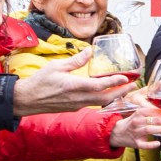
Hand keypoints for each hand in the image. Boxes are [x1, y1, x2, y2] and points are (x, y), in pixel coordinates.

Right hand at [13, 48, 135, 114]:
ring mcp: (77, 105)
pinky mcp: (74, 108)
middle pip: (105, 97)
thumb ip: (75, 60)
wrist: (28, 100)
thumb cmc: (40, 82)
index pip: (100, 85)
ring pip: (100, 102)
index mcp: (74, 86)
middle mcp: (78, 98)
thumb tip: (89, 51)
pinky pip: (93, 104)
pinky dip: (103, 99)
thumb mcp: (57, 66)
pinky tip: (107, 94)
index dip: (114, 81)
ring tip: (124, 89)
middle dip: (121, 91)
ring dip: (114, 96)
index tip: (125, 77)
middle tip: (133, 85)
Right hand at [109, 108, 160, 148]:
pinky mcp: (135, 143)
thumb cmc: (133, 123)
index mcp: (140, 112)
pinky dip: (151, 144)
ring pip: (149, 129)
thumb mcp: (141, 115)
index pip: (157, 112)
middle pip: (156, 120)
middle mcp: (138, 121)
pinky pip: (143, 144)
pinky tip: (158, 143)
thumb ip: (154, 114)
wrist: (116, 133)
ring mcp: (136, 132)